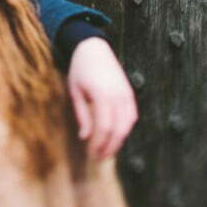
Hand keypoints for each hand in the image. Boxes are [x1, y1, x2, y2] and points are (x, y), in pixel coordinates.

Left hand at [66, 37, 137, 158]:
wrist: (93, 48)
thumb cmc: (79, 69)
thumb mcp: (75, 92)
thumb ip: (82, 115)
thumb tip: (85, 138)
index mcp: (102, 95)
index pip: (104, 128)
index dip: (99, 144)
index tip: (91, 154)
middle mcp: (118, 96)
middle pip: (118, 130)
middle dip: (109, 147)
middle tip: (98, 158)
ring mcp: (127, 94)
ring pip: (127, 125)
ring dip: (118, 141)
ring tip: (106, 151)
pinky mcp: (130, 93)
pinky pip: (132, 116)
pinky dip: (125, 129)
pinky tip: (115, 137)